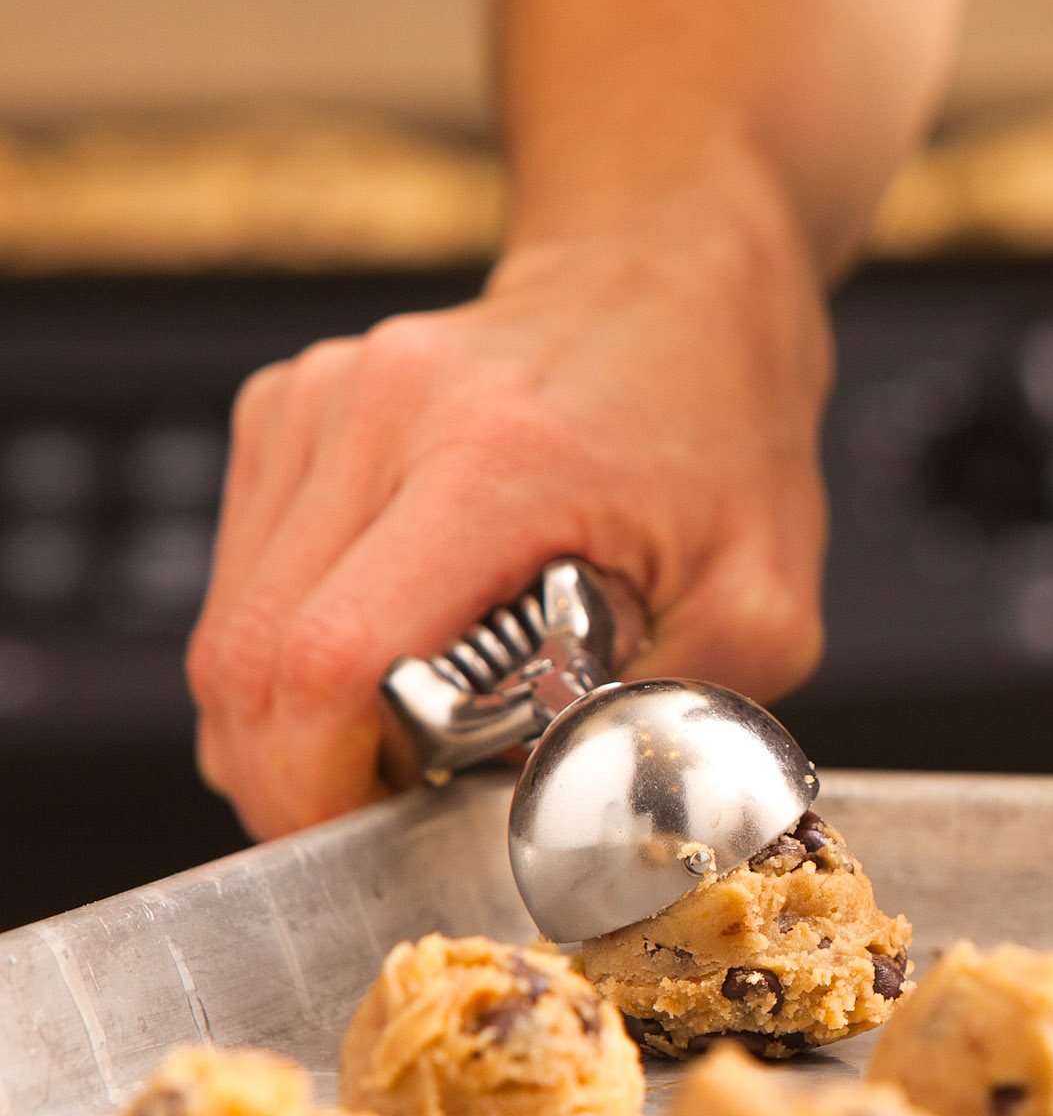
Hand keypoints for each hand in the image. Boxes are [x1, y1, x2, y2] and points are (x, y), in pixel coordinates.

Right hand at [188, 200, 830, 839]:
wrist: (671, 277)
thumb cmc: (721, 424)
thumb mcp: (764, 596)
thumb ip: (686, 717)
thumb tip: (600, 818)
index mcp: (498, 460)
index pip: (329, 656)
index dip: (316, 782)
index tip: (364, 837)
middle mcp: (382, 413)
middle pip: (246, 655)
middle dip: (289, 776)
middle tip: (374, 816)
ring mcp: (320, 399)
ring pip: (226, 623)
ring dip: (282, 715)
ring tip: (392, 732)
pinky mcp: (289, 407)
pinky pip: (240, 575)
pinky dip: (282, 647)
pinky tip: (375, 654)